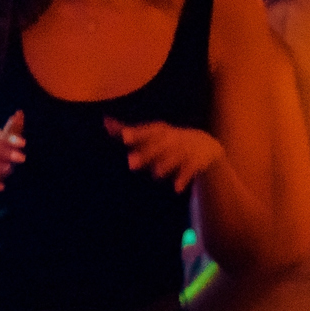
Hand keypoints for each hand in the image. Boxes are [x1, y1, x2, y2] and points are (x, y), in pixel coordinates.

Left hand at [104, 117, 222, 192]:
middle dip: (146, 154)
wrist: (205, 145)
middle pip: (158, 146)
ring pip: (174, 158)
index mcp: (160, 131)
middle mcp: (172, 139)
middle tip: (130, 163)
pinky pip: (189, 171)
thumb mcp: (152, 133)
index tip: (124, 137)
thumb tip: (104, 121)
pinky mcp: (196, 163)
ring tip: (156, 173)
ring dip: (165, 164)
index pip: (147, 131)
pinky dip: (183, 179)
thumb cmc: (169, 140)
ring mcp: (185, 150)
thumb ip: (128, 129)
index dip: (136, 134)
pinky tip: (176, 189)